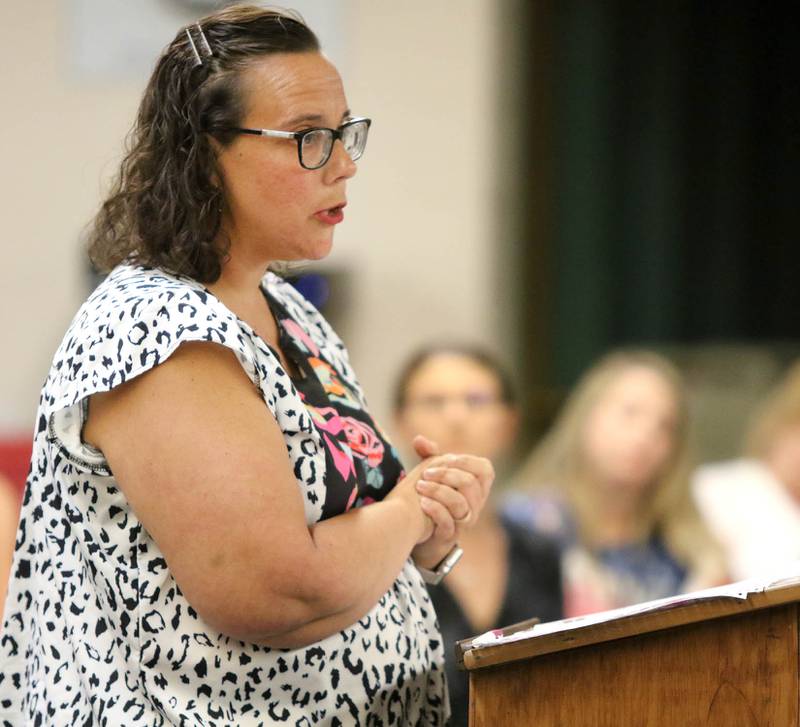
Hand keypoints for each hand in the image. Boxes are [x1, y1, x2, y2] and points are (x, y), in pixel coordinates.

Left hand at [409, 435, 494, 567]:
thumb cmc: (435, 498)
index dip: (466, 461)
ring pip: (459, 503)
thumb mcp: (436, 475)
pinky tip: (422, 502)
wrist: (425, 533)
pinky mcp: (450, 535)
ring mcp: (464, 521)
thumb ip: (430, 456)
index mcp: (477, 487)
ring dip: (437, 491)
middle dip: (446, 474)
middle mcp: (475, 505)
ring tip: (419, 486)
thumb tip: (418, 439)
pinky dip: (434, 509)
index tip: (444, 459)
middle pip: (470, 483)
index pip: (485, 469)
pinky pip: (448, 522)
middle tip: (425, 472)